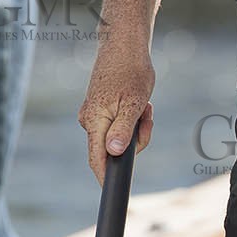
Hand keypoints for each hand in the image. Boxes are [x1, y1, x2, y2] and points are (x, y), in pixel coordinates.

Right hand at [78, 25, 154, 183]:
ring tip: (144, 104)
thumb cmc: (131, 72)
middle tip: (147, 117)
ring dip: (136, 126)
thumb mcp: (134, 104)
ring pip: (119, 136)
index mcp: (95, 121)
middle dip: (135, 139)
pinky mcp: (100, 108)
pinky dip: (133, 117)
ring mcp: (94, 114)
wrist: (124, 45)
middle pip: (112, 149)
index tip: (114, 191)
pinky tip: (139, 102)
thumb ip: (123, 130)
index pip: (97, 159)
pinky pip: (118, 124)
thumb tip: (113, 153)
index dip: (106, 177)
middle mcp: (89, 120)